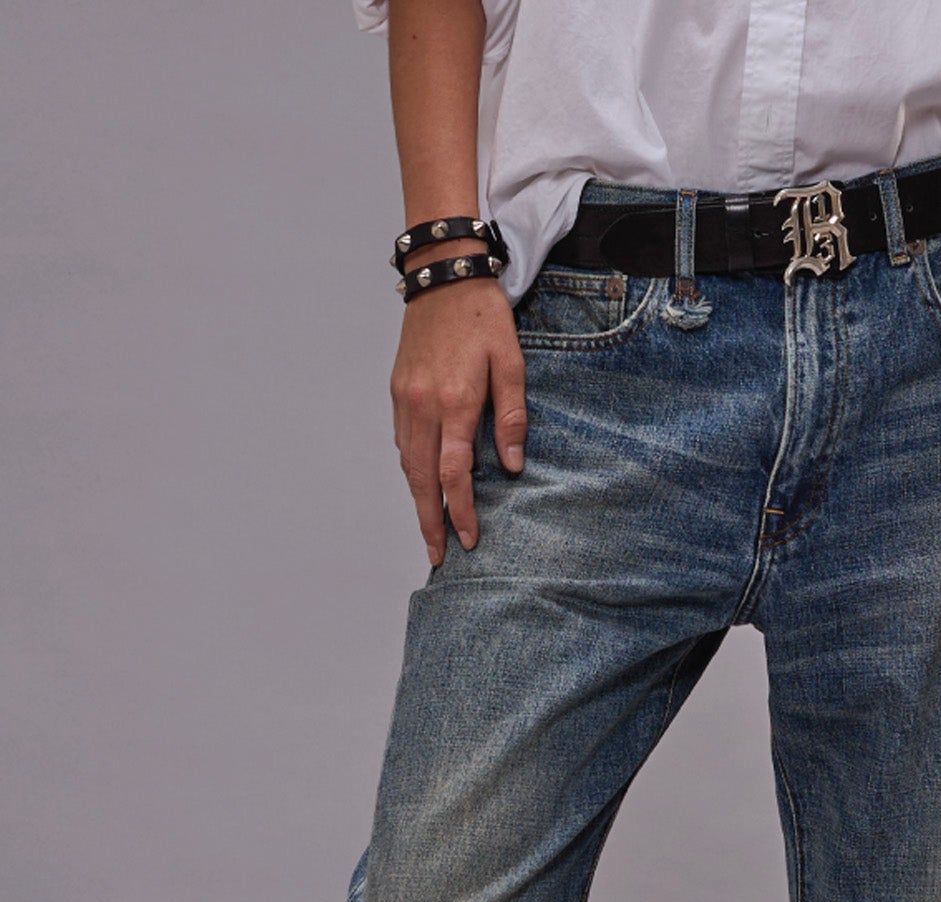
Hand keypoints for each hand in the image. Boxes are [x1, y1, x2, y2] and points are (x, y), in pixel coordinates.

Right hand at [390, 261, 527, 563]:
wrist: (443, 277)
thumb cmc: (484, 318)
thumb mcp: (512, 364)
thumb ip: (512, 417)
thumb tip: (513, 467)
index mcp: (455, 403)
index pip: (454, 475)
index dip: (461, 512)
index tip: (468, 539)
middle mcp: (423, 406)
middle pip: (422, 480)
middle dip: (430, 521)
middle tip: (438, 555)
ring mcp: (406, 399)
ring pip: (408, 464)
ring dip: (418, 500)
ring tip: (430, 528)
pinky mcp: (398, 391)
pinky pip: (402, 442)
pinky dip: (411, 470)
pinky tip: (421, 484)